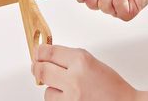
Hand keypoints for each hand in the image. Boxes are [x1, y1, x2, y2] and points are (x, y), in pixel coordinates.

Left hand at [32, 44, 147, 100]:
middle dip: (37, 67)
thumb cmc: (111, 85)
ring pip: (46, 91)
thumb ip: (69, 57)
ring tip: (63, 86)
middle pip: (42, 70)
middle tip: (36, 65)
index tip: (37, 52)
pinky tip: (67, 96)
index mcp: (80, 60)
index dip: (39, 51)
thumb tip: (47, 55)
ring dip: (51, 87)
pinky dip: (57, 99)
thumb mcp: (90, 61)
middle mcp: (74, 79)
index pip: (49, 52)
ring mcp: (71, 98)